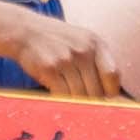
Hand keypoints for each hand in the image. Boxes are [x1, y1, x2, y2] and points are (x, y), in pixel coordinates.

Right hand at [4, 5, 128, 99]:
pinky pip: (62, 95)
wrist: (26, 31)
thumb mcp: (82, 42)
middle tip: (85, 108)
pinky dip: (62, 100)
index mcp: (97, 43)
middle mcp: (84, 50)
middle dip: (92, 103)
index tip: (105, 102)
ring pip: (80, 95)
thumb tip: (114, 96)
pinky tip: (58, 96)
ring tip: (71, 103)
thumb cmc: (57, 42)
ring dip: (76, 104)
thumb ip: (97, 63)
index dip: (110, 93)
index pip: (113, 75)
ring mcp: (67, 59)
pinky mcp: (50, 68)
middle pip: (97, 90)